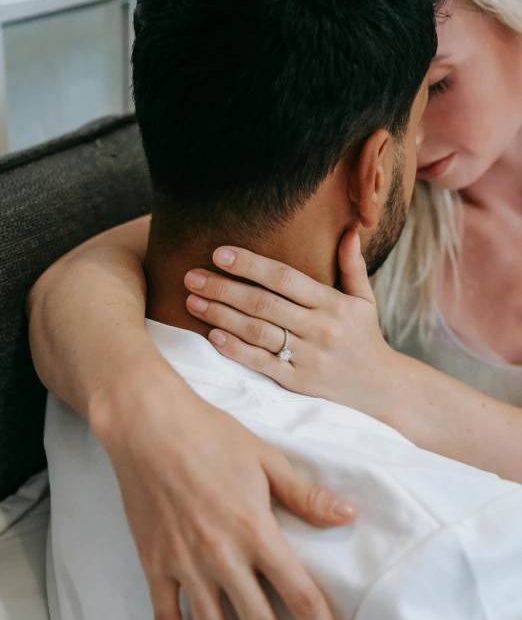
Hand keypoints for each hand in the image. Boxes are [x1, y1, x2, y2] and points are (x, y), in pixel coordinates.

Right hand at [89, 352, 356, 619]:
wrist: (149, 425)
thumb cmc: (211, 436)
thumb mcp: (267, 460)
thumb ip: (307, 495)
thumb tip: (349, 516)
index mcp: (256, 531)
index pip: (300, 594)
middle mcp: (223, 556)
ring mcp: (185, 562)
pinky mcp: (154, 559)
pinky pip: (165, 610)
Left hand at [185, 229, 401, 420]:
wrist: (380, 388)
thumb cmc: (365, 338)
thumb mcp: (365, 300)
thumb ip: (352, 267)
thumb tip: (349, 231)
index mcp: (332, 305)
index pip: (284, 278)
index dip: (250, 265)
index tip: (219, 254)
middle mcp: (320, 329)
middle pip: (263, 304)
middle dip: (223, 288)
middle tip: (191, 276)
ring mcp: (308, 358)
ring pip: (257, 332)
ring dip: (221, 316)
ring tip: (192, 301)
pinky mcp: (298, 383)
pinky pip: (262, 364)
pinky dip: (236, 350)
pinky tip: (213, 336)